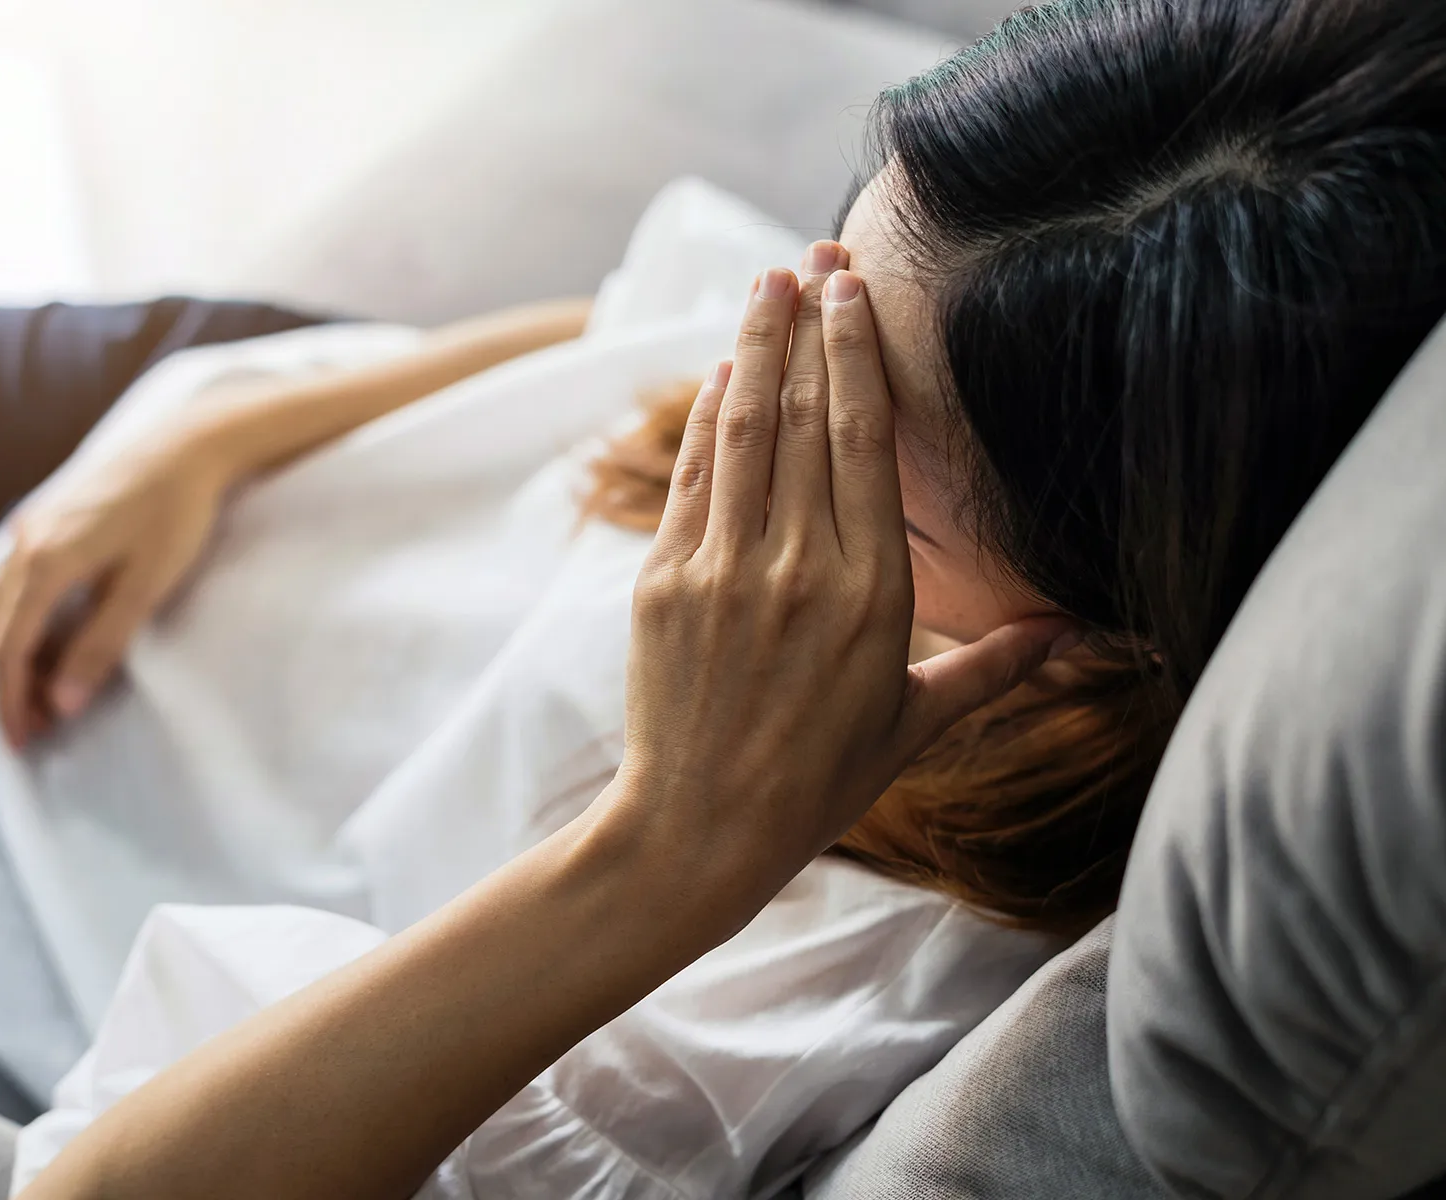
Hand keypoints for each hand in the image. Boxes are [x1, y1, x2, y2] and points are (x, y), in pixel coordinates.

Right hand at [0, 430, 230, 747]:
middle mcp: (23, 543)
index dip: (11, 701)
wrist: (186, 445)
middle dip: (2, 688)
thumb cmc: (176, 513)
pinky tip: (41, 646)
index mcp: (45, 561)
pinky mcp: (41, 521)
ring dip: (3, 658)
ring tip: (35, 697)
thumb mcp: (147, 585)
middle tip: (30, 730)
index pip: (8, 650)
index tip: (24, 741)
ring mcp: (28, 528)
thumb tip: (62, 705)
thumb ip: (102, 644)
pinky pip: (7, 584)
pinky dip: (12, 624)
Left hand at [608, 244, 1076, 919]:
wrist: (702, 829)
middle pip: (803, 415)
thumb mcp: (914, 724)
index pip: (864, 442)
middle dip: (808, 325)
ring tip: (765, 284)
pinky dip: (706, 420)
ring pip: (743, 431)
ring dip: (753, 346)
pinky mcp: (665, 583)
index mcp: (873, 593)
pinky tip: (722, 372)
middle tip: (813, 257)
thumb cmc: (817, 782)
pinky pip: (692, 479)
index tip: (856, 291)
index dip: (857, 355)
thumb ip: (994, 667)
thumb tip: (1074, 632)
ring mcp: (725, 570)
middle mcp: (800, 568)